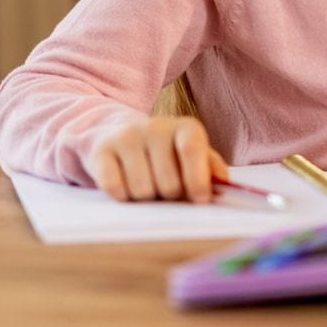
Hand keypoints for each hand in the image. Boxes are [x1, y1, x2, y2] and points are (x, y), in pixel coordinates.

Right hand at [89, 115, 229, 201]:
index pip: (192, 150)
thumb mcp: (192, 155)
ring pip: (142, 189)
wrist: (120, 136)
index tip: (200, 199)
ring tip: (147, 187)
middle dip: (169, 196)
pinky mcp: (102, 151)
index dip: (197, 179)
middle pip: (168, 181)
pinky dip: (122, 197)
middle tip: (166, 190)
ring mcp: (127, 136)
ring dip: (146, 199)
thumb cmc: (166, 154)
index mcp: (186, 128)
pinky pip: (115, 188)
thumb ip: (210, 168)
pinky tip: (125, 186)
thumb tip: (224, 183)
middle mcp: (156, 126)